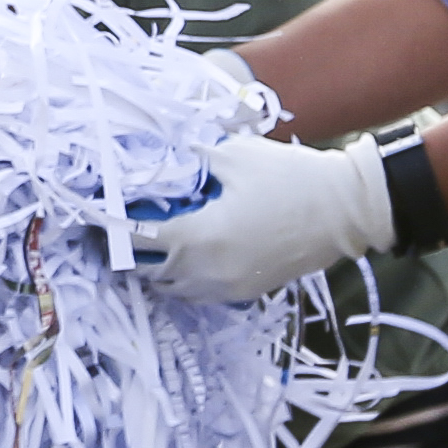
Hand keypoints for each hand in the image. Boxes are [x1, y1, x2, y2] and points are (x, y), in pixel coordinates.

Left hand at [131, 132, 394, 302]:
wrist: (346, 210)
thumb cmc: (289, 176)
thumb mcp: (233, 154)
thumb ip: (189, 157)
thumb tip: (155, 155)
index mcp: (198, 237)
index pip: (136, 240)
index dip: (114, 226)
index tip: (101, 211)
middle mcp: (206, 272)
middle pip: (147, 270)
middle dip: (130, 249)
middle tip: (123, 223)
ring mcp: (226, 288)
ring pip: (171, 287)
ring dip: (156, 266)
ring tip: (154, 237)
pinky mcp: (244, 292)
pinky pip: (198, 292)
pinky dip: (183, 276)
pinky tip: (187, 250)